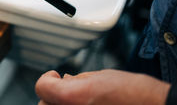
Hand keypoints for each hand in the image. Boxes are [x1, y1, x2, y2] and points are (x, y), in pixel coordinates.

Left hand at [35, 69, 169, 104]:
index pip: (41, 87)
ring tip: (79, 100)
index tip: (56, 76)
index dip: (48, 78)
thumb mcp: (100, 77)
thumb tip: (65, 80)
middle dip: (51, 96)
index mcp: (73, 97)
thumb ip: (77, 80)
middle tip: (67, 90)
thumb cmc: (134, 94)